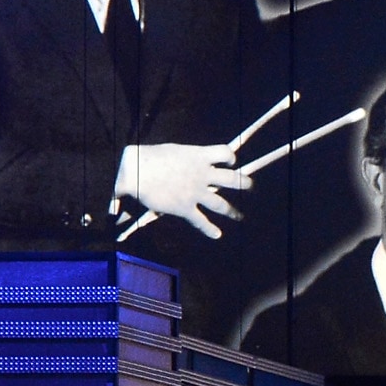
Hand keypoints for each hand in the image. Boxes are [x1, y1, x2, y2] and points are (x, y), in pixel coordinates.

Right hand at [118, 144, 253, 238]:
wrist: (135, 170)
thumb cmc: (146, 156)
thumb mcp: (169, 151)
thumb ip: (179, 158)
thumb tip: (173, 159)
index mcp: (198, 156)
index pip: (224, 152)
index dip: (230, 157)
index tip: (229, 161)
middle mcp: (202, 174)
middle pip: (231, 179)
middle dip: (243, 183)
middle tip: (250, 186)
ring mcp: (196, 192)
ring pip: (221, 204)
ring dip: (232, 212)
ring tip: (240, 216)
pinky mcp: (185, 208)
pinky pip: (201, 222)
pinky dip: (209, 230)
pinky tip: (217, 235)